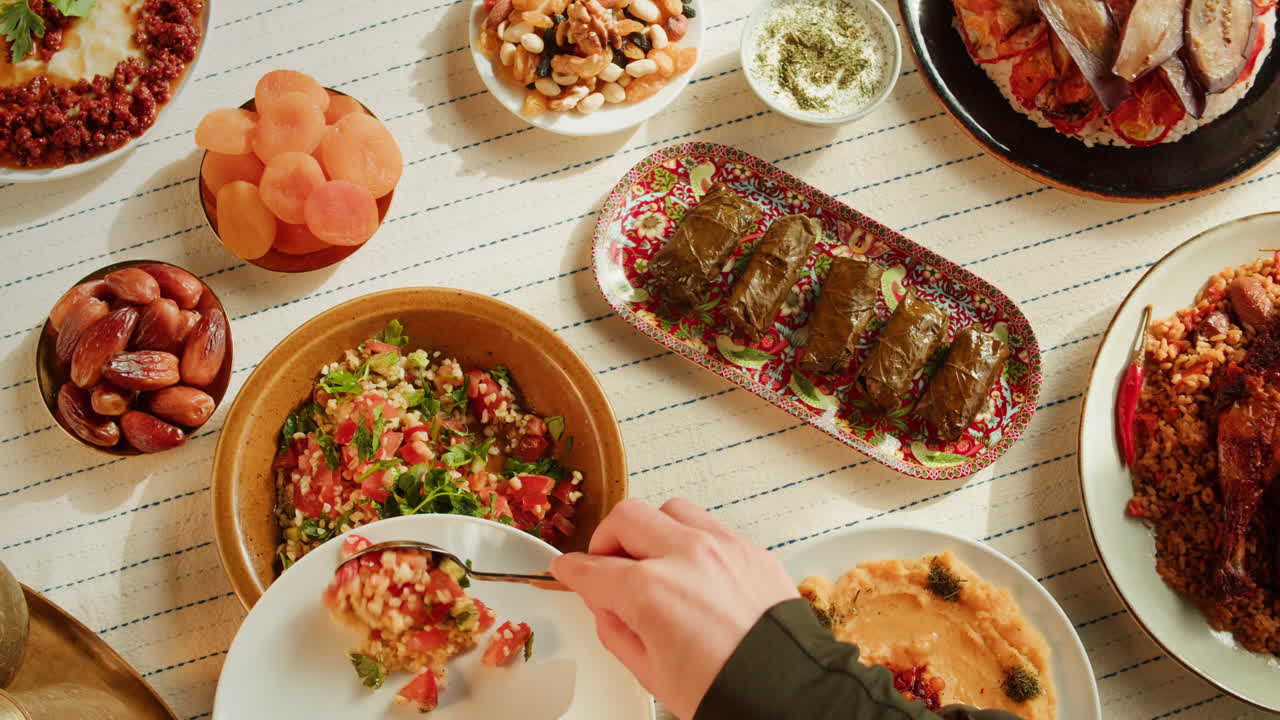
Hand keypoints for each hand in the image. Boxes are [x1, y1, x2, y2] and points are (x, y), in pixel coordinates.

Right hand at [550, 498, 798, 719]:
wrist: (787, 692)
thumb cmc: (728, 689)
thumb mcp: (650, 673)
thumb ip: (615, 630)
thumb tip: (603, 605)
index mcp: (649, 591)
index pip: (592, 569)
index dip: (571, 570)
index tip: (567, 570)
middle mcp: (683, 557)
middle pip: (625, 518)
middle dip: (607, 540)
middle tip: (608, 564)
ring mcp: (720, 546)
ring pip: (669, 509)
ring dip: (652, 530)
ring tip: (654, 561)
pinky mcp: (749, 549)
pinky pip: (709, 525)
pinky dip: (691, 540)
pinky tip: (693, 569)